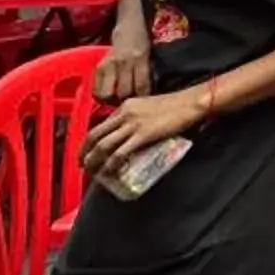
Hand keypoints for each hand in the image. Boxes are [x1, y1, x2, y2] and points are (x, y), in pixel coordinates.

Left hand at [80, 87, 204, 176]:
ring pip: (103, 145)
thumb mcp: (148, 108)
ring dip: (94, 161)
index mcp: (125, 106)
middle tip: (83, 165)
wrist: (191, 102)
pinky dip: (111, 164)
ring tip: (91, 172)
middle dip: (85, 152)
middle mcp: (124, 113)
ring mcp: (133, 124)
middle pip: (95, 135)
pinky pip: (120, 152)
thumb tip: (128, 137)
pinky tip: (109, 172)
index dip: (89, 142)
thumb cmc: (174, 106)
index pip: (100, 125)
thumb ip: (136, 119)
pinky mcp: (143, 134)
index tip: (86, 153)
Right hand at [96, 36, 152, 104]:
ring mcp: (109, 64)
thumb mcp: (149, 55)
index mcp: (140, 58)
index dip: (143, 97)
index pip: (142, 85)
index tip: (143, 101)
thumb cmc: (141, 42)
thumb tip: (145, 95)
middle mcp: (123, 62)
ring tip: (117, 100)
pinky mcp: (99, 67)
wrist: (128, 26)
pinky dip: (101, 95)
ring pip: (107, 93)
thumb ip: (146, 73)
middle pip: (123, 92)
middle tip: (129, 102)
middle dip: (127, 100)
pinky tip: (107, 95)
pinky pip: (96, 88)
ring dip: (112, 100)